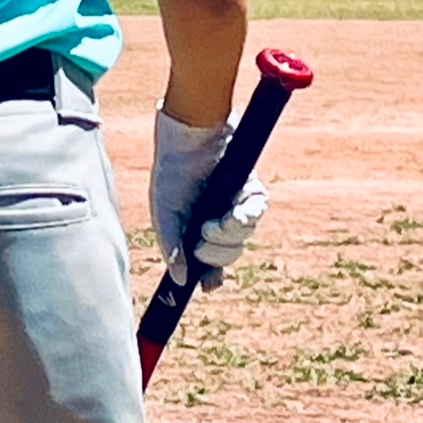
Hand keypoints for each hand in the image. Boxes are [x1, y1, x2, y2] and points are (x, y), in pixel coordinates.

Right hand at [149, 106, 267, 289]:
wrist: (186, 138)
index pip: (210, 263)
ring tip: (215, 221)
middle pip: (228, 254)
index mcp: (196, 230)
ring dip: (230, 234)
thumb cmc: (171, 174)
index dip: (212, 276)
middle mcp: (218, 221)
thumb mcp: (164, 215)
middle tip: (203, 237)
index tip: (209, 284)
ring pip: (244, 236)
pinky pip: (257, 211)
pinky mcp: (250, 190)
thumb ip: (172, 248)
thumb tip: (180, 281)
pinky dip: (248, 216)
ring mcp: (236, 206)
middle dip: (217, 252)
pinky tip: (233, 212)